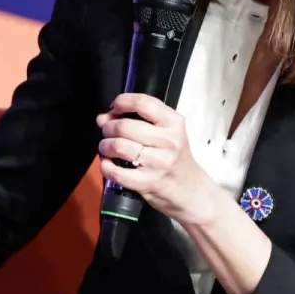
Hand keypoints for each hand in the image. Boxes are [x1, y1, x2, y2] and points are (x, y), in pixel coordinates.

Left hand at [97, 92, 218, 227]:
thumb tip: (103, 118)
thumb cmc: (175, 159)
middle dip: (108, 128)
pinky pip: (117, 172)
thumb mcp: (167, 134)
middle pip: (125, 126)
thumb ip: (137, 120)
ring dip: (105, 146)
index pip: (143, 103)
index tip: (114, 109)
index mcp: (174, 123)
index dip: (122, 103)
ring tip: (106, 148)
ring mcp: (159, 163)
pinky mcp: (148, 182)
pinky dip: (106, 166)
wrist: (191, 191)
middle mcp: (169, 141)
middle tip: (107, 132)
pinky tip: (108, 164)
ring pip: (119, 146)